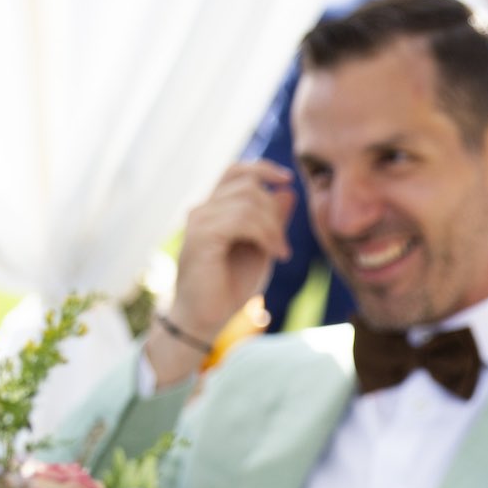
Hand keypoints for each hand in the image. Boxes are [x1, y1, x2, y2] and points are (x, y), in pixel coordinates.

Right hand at [148, 161, 295, 383]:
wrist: (206, 318)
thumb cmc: (230, 287)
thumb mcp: (261, 249)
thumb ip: (272, 221)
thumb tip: (286, 191)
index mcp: (214, 209)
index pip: (236, 171)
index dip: (262, 168)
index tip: (287, 180)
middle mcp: (203, 209)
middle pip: (249, 185)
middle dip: (275, 212)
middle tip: (283, 246)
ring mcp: (199, 221)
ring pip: (248, 201)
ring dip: (273, 227)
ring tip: (279, 253)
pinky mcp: (201, 236)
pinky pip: (241, 220)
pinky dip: (264, 235)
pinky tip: (272, 254)